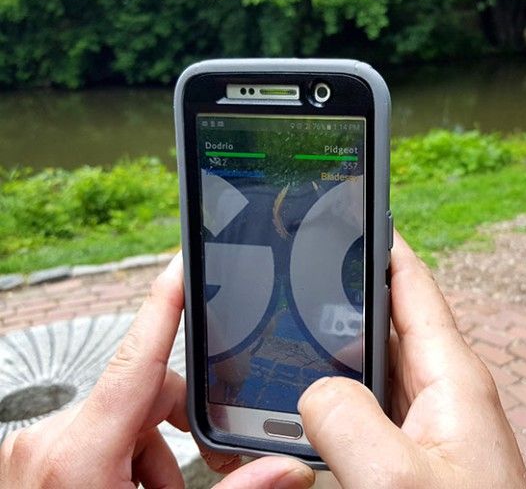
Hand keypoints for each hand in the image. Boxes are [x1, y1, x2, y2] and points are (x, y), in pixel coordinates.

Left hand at [0, 254, 314, 488]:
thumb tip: (289, 470)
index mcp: (77, 457)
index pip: (136, 359)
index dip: (165, 304)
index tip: (184, 262)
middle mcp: (47, 443)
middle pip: (140, 395)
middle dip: (178, 429)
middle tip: (200, 475)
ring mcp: (33, 453)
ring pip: (118, 420)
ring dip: (151, 454)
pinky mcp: (31, 463)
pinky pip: (91, 439)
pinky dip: (122, 462)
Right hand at [298, 232, 525, 487]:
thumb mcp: (397, 475)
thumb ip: (347, 423)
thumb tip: (314, 392)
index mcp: (452, 376)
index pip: (413, 285)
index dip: (382, 244)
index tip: (352, 209)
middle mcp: (445, 391)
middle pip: (389, 321)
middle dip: (344, 298)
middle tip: (296, 276)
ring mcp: (433, 423)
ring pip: (376, 368)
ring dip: (339, 352)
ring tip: (292, 342)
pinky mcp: (420, 452)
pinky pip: (372, 407)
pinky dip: (342, 398)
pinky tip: (314, 409)